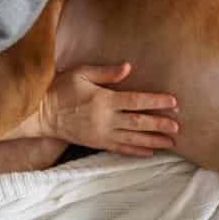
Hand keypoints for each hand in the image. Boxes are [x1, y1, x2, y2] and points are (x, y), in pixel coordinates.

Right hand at [35, 63, 179, 155]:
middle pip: (139, 122)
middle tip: (178, 127)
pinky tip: (150, 152)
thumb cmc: (60, 89)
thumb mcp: (81, 73)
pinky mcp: (97, 143)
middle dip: (160, 124)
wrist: (41, 113)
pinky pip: (121, 149)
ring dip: (153, 140)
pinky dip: (136, 151)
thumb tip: (128, 68)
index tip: (173, 102)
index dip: (156, 102)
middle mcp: (106, 119)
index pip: (136, 101)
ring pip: (133, 138)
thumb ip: (106, 72)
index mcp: (104, 100)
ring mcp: (102, 133)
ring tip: (171, 142)